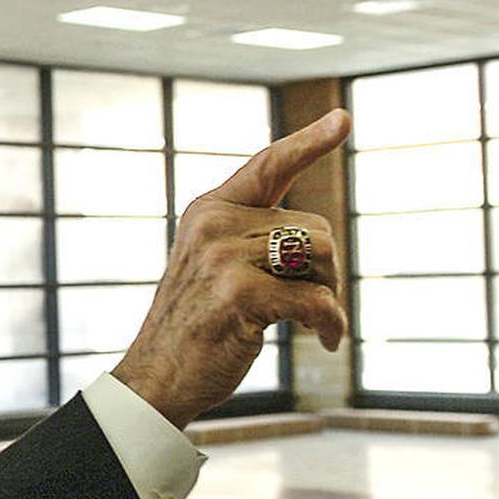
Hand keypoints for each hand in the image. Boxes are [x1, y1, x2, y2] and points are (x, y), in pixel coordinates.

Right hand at [112, 109, 351, 429]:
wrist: (154, 379)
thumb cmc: (194, 328)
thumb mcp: (211, 268)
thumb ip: (249, 240)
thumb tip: (317, 238)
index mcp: (208, 211)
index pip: (267, 166)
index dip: (309, 142)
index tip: (343, 119)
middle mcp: (215, 224)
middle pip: (314, 227)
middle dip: (327, 269)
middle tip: (316, 303)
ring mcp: (224, 258)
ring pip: (320, 256)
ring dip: (330, 294)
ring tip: (317, 323)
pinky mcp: (241, 294)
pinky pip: (316, 299)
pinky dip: (331, 324)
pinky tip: (326, 341)